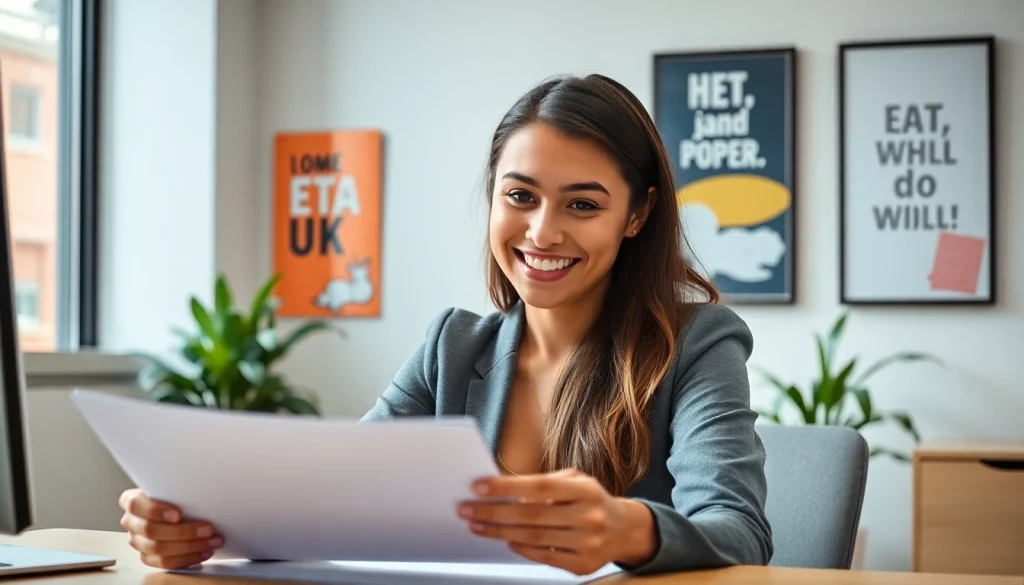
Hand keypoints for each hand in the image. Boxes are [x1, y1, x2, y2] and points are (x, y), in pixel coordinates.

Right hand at [118, 488, 223, 568]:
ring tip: (212, 541)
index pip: (135, 504)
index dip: (155, 510)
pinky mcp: (147, 557)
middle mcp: (131, 521)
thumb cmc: (176, 495)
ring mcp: (137, 541)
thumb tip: (201, 487)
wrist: (176, 507)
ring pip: (159, 549)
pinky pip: (165, 562)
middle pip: (151, 530)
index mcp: (132, 500)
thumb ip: (178, 489)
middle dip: (183, 531)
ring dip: (190, 546)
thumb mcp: (174, 487)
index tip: (177, 514)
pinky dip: (188, 558)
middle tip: (208, 529)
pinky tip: (204, 552)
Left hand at [457, 468, 657, 574]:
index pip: (540, 486)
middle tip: (466, 509)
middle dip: (493, 512)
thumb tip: (502, 489)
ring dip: (499, 532)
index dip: (507, 486)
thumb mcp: (575, 482)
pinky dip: (521, 548)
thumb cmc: (589, 500)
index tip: (479, 486)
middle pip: (531, 515)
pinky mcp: (583, 565)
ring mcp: (588, 543)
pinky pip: (543, 557)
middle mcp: (589, 516)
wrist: (624, 529)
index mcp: (586, 489)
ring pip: (533, 538)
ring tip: (477, 525)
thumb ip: (544, 483)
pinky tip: (505, 539)